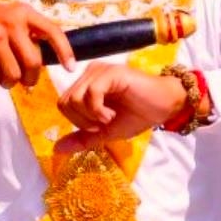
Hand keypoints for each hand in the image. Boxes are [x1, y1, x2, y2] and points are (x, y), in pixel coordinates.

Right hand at [0, 4, 75, 87]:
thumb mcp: (8, 18)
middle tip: (23, 82)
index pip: (53, 31)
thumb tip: (50, 59)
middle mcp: (11, 21)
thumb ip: (27, 34)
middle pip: (34, 63)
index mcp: (23, 13)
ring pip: (13, 74)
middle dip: (29, 79)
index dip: (65, 51)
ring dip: (7, 82)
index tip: (71, 68)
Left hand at [54, 63, 192, 152]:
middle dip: (83, 121)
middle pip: (65, 102)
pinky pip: (91, 93)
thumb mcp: (105, 132)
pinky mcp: (111, 73)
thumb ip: (82, 138)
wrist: (164, 107)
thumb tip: (56, 149)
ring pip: (75, 98)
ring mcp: (100, 71)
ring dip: (91, 116)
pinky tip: (111, 114)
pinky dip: (98, 111)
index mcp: (86, 84)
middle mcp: (90, 74)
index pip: (63, 104)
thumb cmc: (137, 115)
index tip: (99, 125)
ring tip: (110, 117)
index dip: (77, 121)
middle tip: (104, 122)